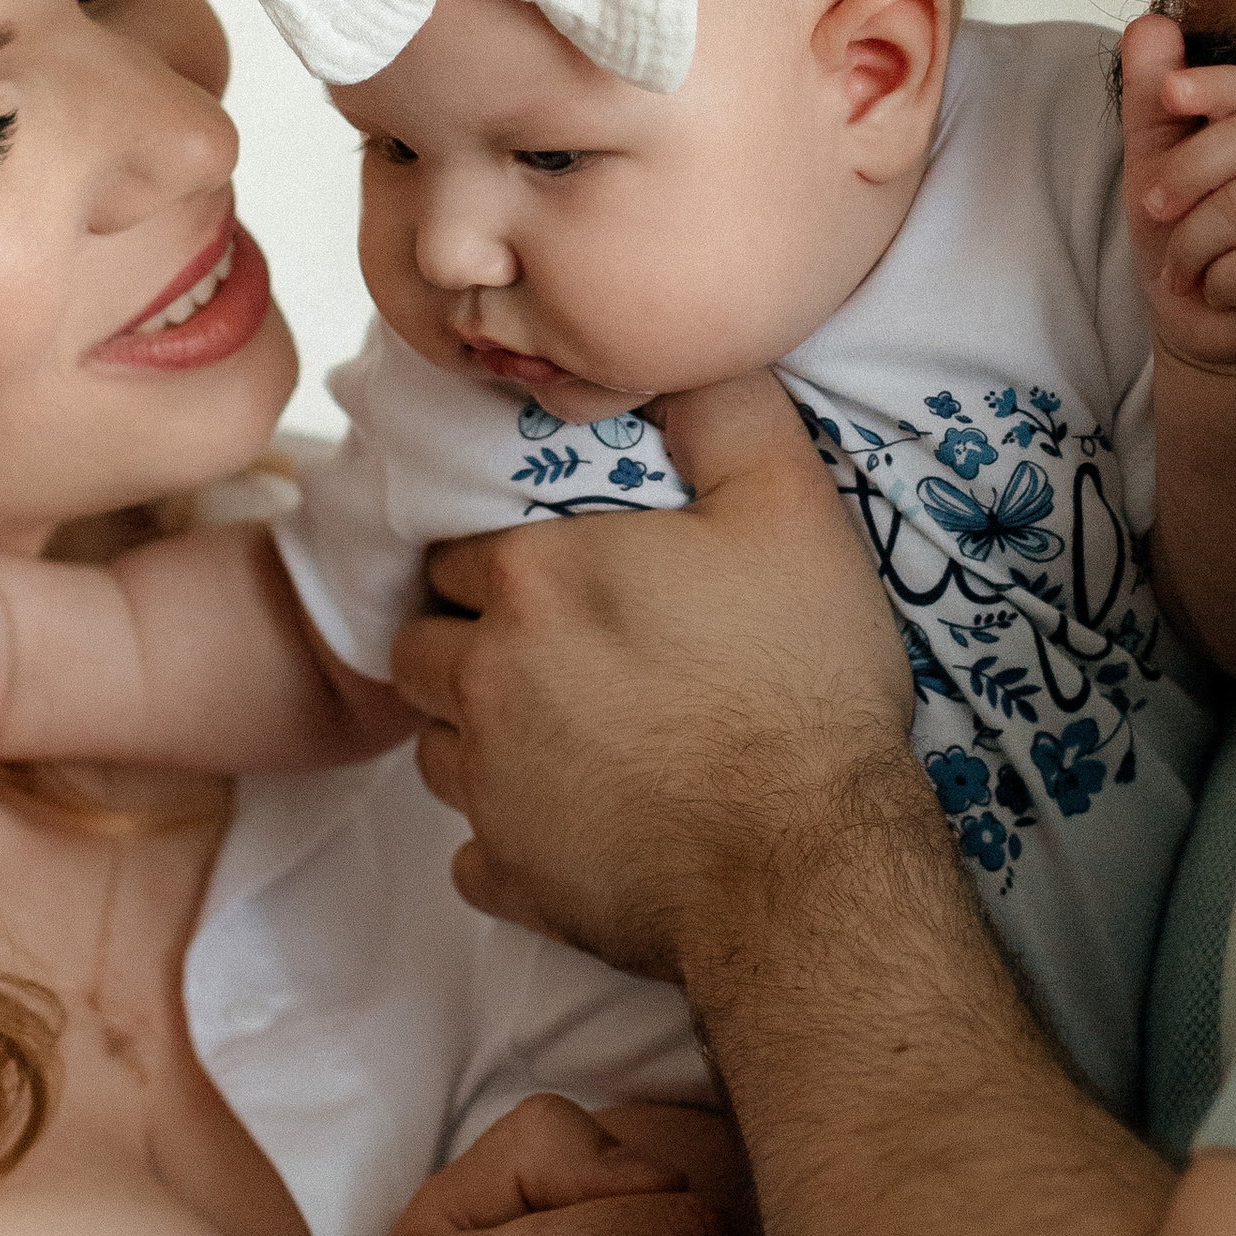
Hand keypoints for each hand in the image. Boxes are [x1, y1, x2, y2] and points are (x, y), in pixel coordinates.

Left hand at [392, 372, 927, 979]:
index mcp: (530, 581)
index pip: (454, 555)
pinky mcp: (510, 880)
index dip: (505, 564)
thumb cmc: (803, 680)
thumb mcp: (789, 506)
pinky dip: (513, 840)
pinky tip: (583, 826)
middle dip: (471, 645)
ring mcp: (488, 791)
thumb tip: (673, 356)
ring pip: (438, 748)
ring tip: (572, 737)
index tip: (564, 582)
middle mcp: (484, 680)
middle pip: (422, 646)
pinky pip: (474, 854)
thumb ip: (722, 408)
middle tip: (560, 656)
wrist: (814, 866)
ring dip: (483, 738)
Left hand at [1120, 11, 1235, 373]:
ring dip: (1191, 244)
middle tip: (1153, 207)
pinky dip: (1217, 284)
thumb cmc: (1181, 231)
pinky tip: (1216, 290)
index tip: (1172, 94)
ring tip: (1180, 267)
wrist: (1201, 322)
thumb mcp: (1153, 159)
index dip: (1215, 85)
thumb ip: (1150, 94)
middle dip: (1189, 171)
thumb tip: (1152, 21)